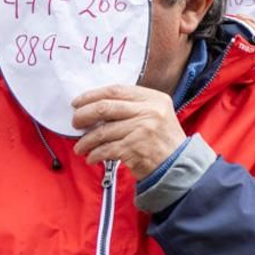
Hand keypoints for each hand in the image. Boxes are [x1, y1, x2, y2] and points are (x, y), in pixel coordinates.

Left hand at [71, 84, 187, 178]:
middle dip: (83, 116)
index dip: (92, 95)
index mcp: (154, 99)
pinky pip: (106, 149)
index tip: (77, 103)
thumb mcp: (156, 114)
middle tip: (75, 123)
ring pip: (102, 131)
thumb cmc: (162, 140)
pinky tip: (92, 157)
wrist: (178, 164)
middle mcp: (149, 111)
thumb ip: (132, 106)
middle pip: (105, 108)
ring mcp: (143, 129)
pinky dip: (95, 154)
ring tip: (81, 147)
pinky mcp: (135, 148)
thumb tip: (95, 106)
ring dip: (86, 141)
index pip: (116, 91)